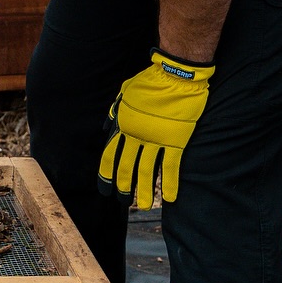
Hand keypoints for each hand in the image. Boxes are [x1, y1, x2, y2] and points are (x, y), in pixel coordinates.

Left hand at [98, 50, 212, 209]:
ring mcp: (157, 139)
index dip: (106, 173)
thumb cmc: (150, 81)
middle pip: (126, 166)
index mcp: (124, 124)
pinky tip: (170, 199)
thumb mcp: (125, 93)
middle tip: (122, 201)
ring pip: (148, 171)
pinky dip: (171, 183)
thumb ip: (115, 112)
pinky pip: (171, 166)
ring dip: (144, 190)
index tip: (105, 188)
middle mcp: (137, 135)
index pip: (110, 154)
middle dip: (123, 185)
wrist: (176, 76)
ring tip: (142, 206)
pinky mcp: (176, 140)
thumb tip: (105, 129)